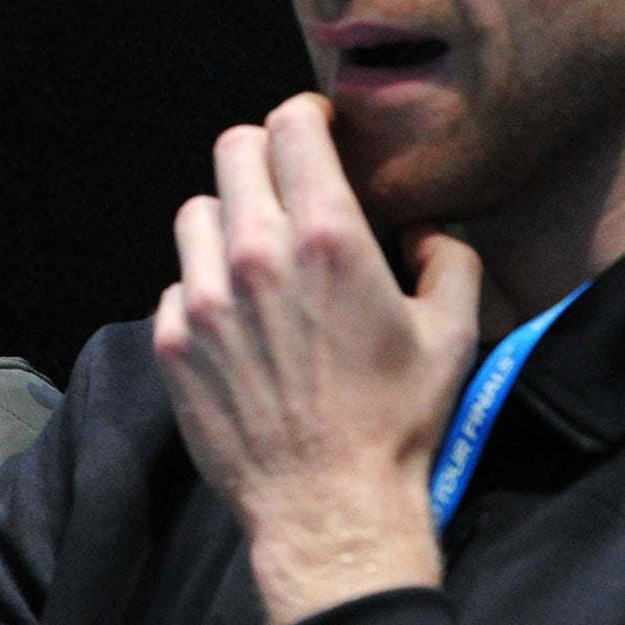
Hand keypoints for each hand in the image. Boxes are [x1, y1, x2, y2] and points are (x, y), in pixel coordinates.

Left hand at [154, 94, 481, 624]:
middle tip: (288, 183)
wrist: (329, 508)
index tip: (318, 131)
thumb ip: (447, 258)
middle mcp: (256, 254)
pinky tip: (237, 319)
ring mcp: (204, 297)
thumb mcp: (451, 333)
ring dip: (229, 218)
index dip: (306, 116)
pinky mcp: (173, 340)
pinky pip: (177, 282)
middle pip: (234, 150)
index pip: (292, 126)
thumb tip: (425, 231)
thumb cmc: (398, 422)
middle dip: (264, 154)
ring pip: (197, 212)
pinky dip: (204, 286)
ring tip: (258, 253)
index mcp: (328, 237)